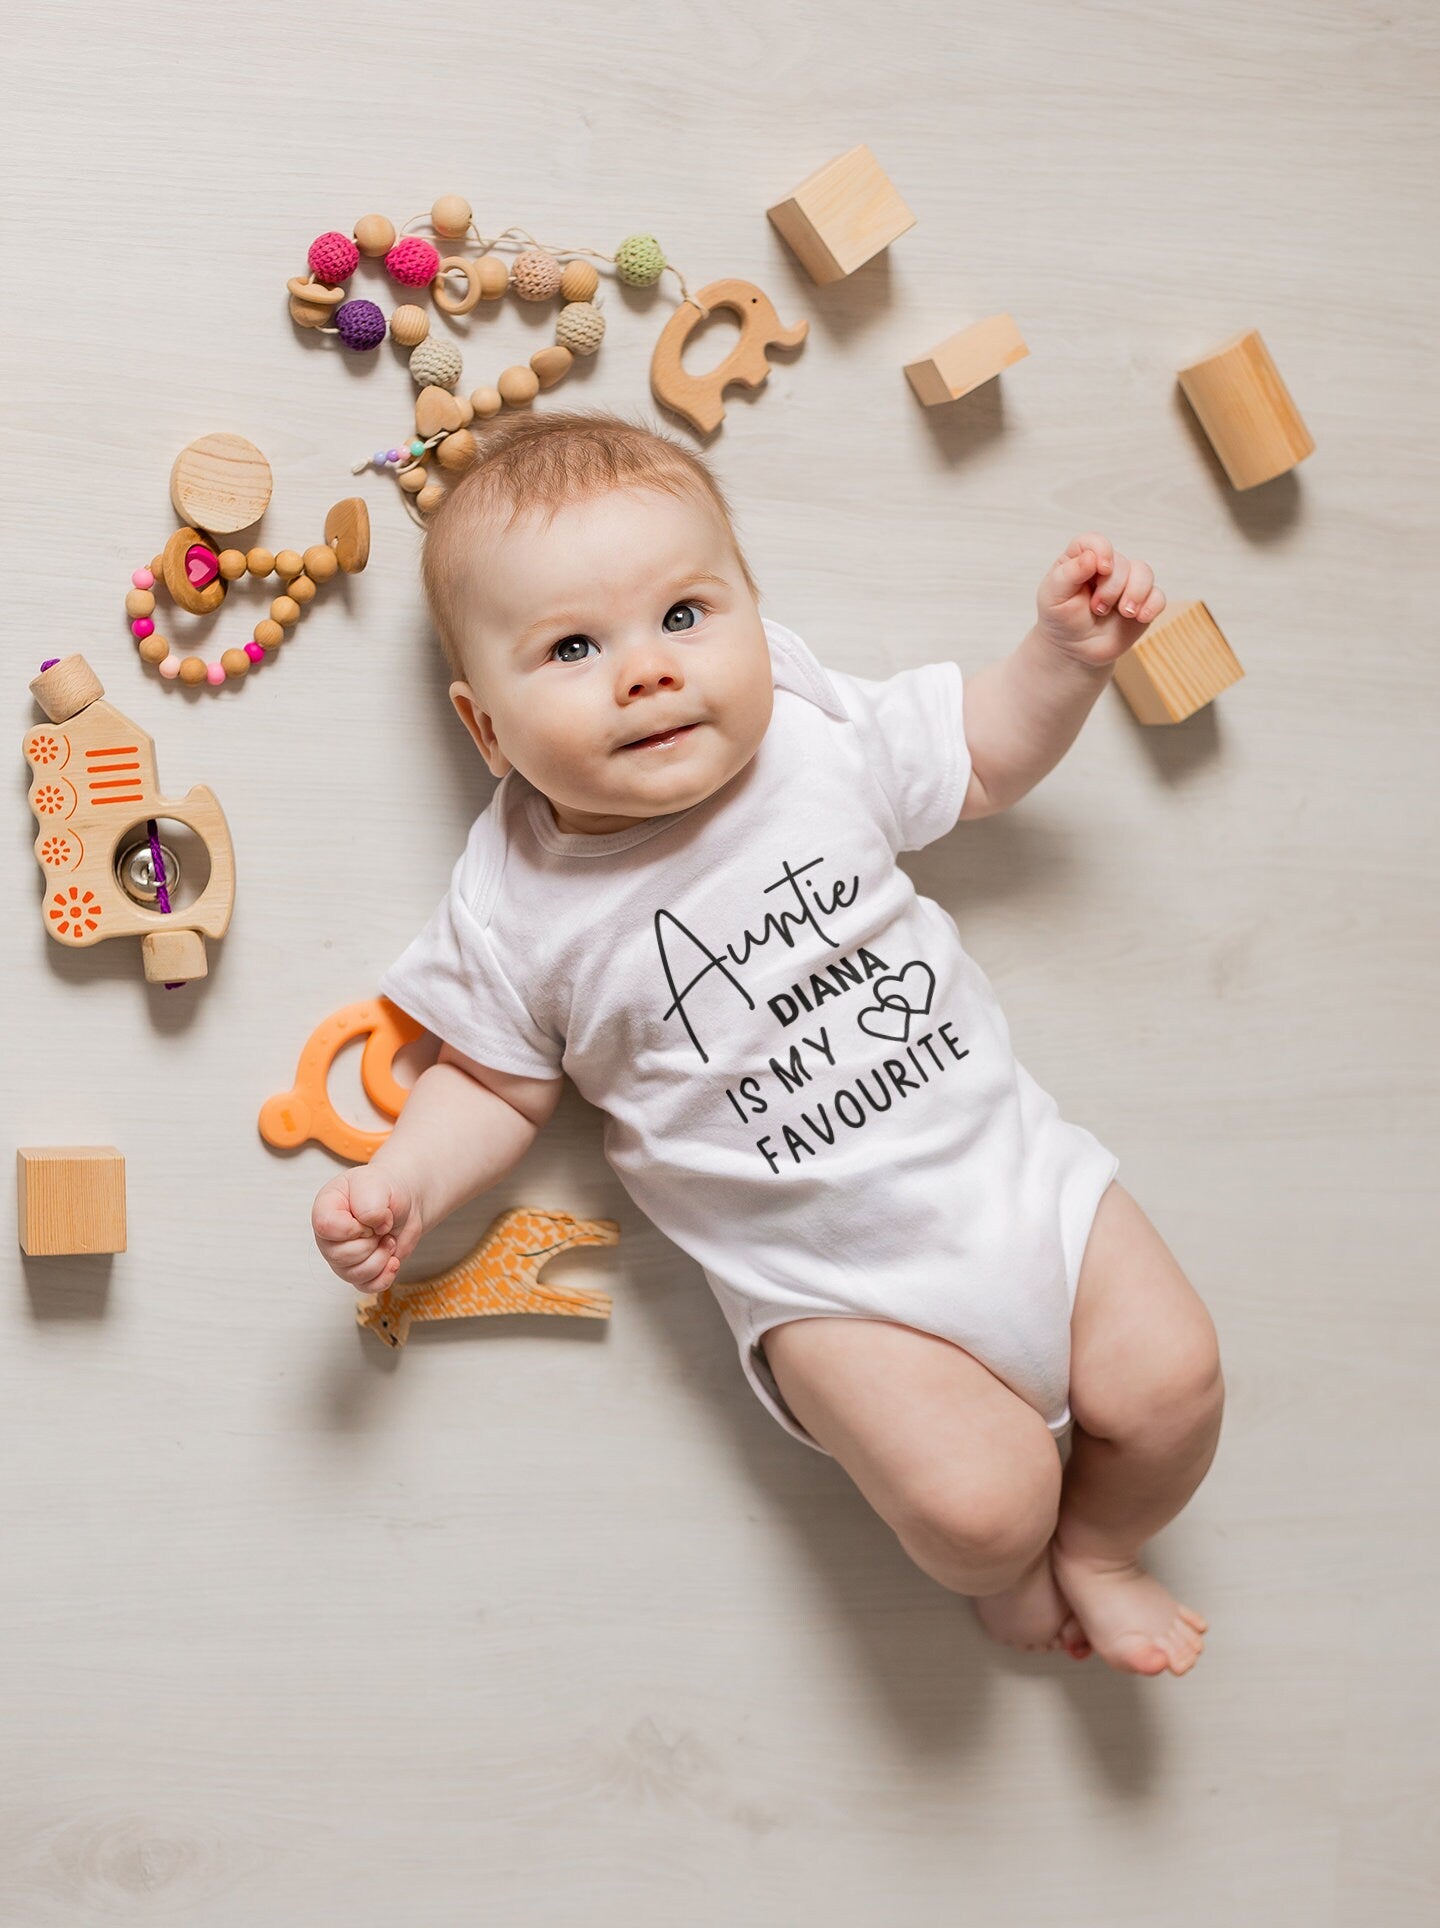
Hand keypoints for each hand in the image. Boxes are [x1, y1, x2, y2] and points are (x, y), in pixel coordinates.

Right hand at [312, 1165, 423, 1293]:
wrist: (404, 1202)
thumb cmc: (385, 1189)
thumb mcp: (378, 1184)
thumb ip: (370, 1204)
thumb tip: (373, 1226)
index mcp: (325, 1209)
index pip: (326, 1227)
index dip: (353, 1227)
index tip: (369, 1218)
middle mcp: (329, 1237)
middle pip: (340, 1256)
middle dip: (370, 1243)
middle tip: (382, 1227)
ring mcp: (341, 1257)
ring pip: (354, 1275)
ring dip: (380, 1258)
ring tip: (387, 1239)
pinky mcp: (359, 1272)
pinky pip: (367, 1287)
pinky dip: (385, 1276)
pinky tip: (393, 1259)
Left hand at [1036, 532, 1165, 667]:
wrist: (1075, 649)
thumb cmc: (1061, 619)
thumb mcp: (1053, 597)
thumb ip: (1068, 574)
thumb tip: (1091, 557)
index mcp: (1082, 559)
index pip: (1095, 541)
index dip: (1102, 551)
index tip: (1101, 569)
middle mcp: (1108, 567)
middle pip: (1122, 563)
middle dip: (1112, 588)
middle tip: (1097, 609)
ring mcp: (1127, 583)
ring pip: (1144, 573)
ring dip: (1135, 594)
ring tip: (1123, 613)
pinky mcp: (1143, 602)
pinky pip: (1158, 596)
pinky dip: (1152, 606)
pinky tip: (1140, 618)